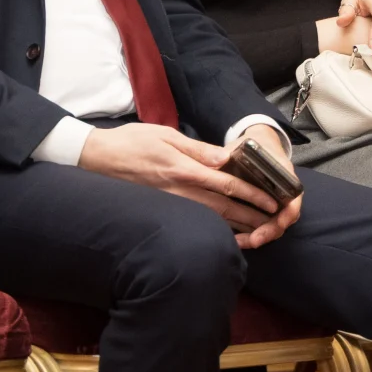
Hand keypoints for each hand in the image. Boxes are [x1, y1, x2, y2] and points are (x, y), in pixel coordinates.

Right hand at [79, 122, 299, 247]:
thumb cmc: (130, 142)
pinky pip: (194, 222)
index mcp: (183, 169)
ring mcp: (171, 204)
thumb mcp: (164, 134)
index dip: (252, 194)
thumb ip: (197, 148)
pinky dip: (214, 230)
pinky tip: (228, 236)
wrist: (94, 160)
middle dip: (252, 216)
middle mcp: (180, 190)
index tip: (272, 202)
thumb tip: (225, 157)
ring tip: (260, 232)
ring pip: (211, 219)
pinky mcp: (164, 210)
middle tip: (276, 223)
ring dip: (237, 227)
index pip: (226, 184)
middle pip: (224, 208)